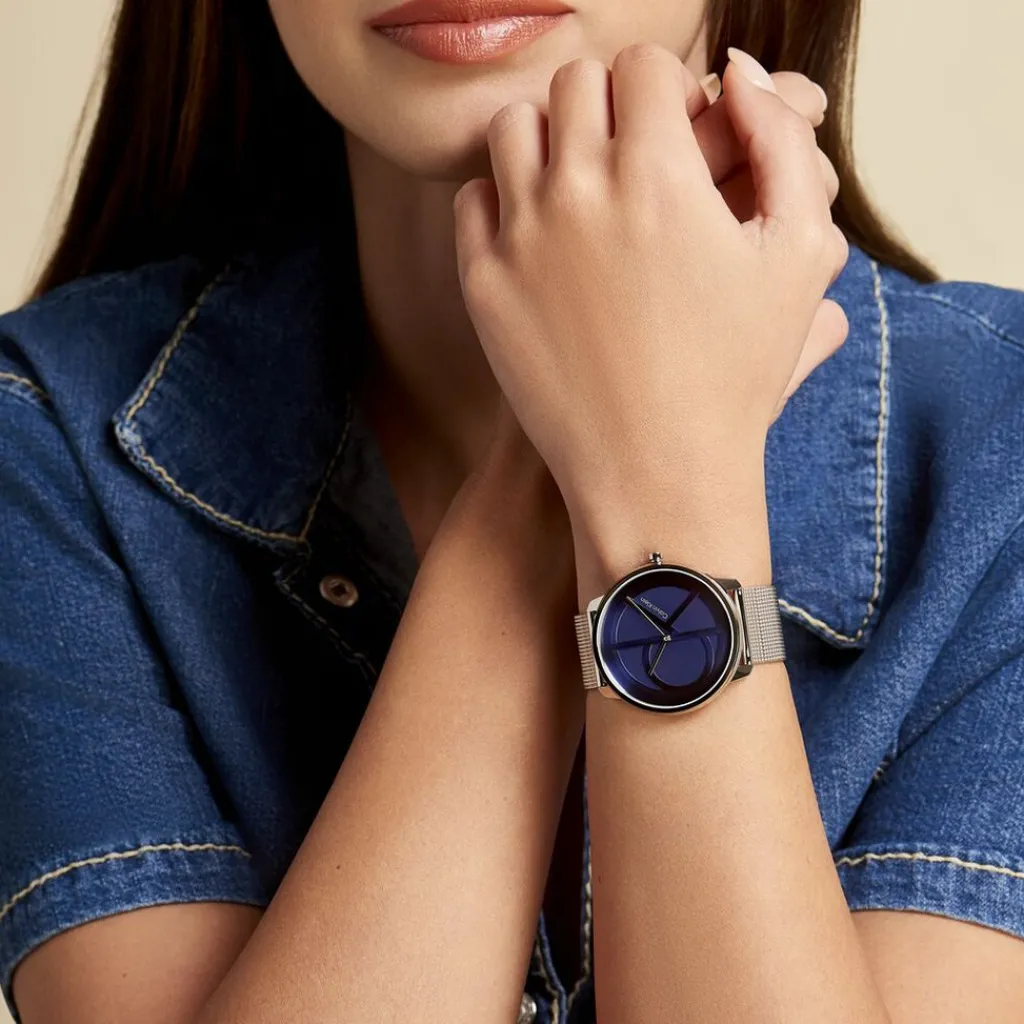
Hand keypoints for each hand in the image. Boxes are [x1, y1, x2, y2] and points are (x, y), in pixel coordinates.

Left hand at [452, 44, 847, 558]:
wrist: (654, 471)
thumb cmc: (735, 373)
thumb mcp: (800, 255)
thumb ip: (784, 143)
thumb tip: (740, 74)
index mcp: (659, 170)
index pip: (644, 66)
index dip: (667, 90)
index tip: (675, 130)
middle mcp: (578, 188)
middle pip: (577, 84)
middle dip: (610, 106)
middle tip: (633, 155)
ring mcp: (519, 235)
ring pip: (514, 127)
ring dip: (550, 138)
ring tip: (583, 183)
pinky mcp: (483, 282)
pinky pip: (475, 198)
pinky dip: (504, 197)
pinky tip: (542, 231)